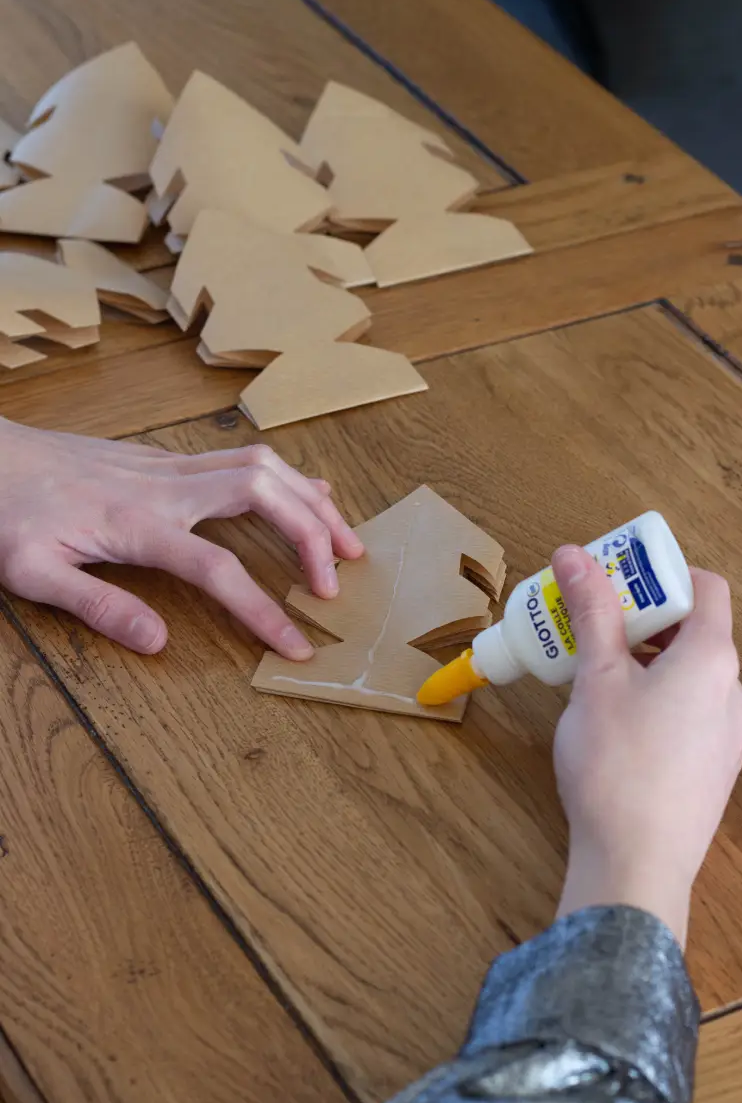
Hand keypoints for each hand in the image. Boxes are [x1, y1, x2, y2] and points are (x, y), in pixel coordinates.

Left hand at [0, 418, 362, 657]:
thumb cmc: (7, 513)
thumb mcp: (31, 571)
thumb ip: (96, 605)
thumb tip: (158, 641)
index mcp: (137, 522)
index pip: (219, 567)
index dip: (263, 609)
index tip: (297, 644)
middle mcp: (166, 486)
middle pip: (264, 494)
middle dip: (312, 535)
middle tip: (336, 583)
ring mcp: (171, 465)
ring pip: (263, 465)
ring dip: (310, 501)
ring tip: (345, 540)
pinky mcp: (168, 459)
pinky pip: (245, 458)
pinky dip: (287, 476)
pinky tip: (308, 491)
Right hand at [551, 545, 741, 945]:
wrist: (636, 865)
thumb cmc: (616, 763)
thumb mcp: (595, 679)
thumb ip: (591, 612)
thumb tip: (573, 555)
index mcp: (712, 659)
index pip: (706, 588)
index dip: (662, 575)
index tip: (616, 582)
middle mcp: (734, 693)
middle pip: (696, 633)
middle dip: (643, 621)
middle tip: (592, 627)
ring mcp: (730, 737)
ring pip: (691, 678)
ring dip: (647, 663)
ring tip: (595, 677)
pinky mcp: (715, 773)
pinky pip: (691, 717)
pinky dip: (658, 702)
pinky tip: (615, 727)